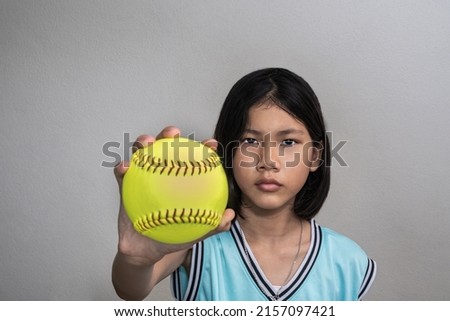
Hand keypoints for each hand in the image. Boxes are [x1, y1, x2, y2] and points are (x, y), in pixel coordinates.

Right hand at [113, 126, 234, 265]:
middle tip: (174, 134)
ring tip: (147, 143)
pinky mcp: (126, 185)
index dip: (203, 147)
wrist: (147, 250)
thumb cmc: (174, 236)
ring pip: (142, 152)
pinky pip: (122, 173)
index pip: (193, 158)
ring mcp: (143, 176)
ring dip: (143, 142)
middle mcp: (163, 172)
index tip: (211, 144)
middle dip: (169, 134)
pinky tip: (125, 167)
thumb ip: (212, 225)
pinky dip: (122, 167)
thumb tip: (229, 216)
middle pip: (165, 146)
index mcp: (182, 178)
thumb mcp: (196, 232)